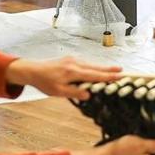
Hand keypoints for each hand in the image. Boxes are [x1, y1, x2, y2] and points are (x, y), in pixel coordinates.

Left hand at [6, 57, 121, 99]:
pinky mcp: (70, 59)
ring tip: (114, 69)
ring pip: (91, 64)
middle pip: (95, 67)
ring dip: (102, 67)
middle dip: (109, 69)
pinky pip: (85, 63)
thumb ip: (74, 92)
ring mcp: (72, 60)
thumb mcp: (58, 92)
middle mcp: (74, 63)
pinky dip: (93, 66)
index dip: (107, 76)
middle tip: (122, 70)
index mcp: (72, 72)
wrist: (33, 70)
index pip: (94, 75)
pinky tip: (98, 69)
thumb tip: (89, 94)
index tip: (119, 76)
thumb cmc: (45, 82)